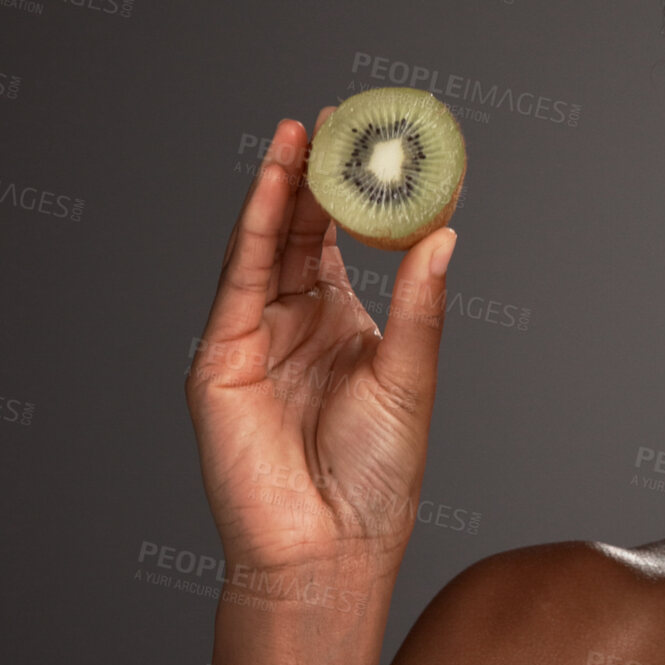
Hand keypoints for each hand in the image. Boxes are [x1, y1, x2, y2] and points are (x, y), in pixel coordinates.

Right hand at [183, 109, 458, 581]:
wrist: (330, 547)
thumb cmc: (374, 477)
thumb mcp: (411, 376)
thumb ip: (419, 304)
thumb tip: (444, 234)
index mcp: (344, 326)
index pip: (343, 243)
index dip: (355, 193)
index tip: (375, 141)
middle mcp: (296, 324)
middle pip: (301, 233)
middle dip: (314, 174)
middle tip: (335, 117)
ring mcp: (254, 337)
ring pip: (267, 245)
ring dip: (281, 186)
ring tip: (301, 130)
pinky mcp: (221, 357)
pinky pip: (241, 278)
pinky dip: (257, 227)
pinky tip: (276, 182)